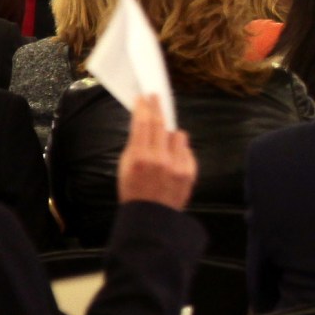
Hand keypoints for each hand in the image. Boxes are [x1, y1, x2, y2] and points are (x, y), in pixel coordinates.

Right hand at [117, 95, 196, 210]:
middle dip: (157, 108)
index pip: (143, 124)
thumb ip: (135, 145)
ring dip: (170, 136)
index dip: (144, 107)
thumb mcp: (124, 167)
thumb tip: (144, 124)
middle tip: (156, 96)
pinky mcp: (190, 171)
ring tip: (163, 146)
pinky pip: (187, 150)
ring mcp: (177, 165)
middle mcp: (160, 159)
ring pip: (178, 135)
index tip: (144, 96)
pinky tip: (171, 161)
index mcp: (140, 158)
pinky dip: (179, 151)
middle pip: (161, 124)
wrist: (152, 217)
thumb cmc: (134, 191)